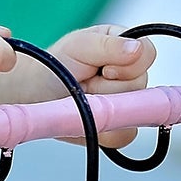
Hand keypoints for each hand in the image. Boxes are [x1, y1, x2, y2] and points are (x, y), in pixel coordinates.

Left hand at [46, 24, 156, 146]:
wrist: (33, 94)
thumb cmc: (55, 64)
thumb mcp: (79, 45)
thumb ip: (110, 45)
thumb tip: (138, 49)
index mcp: (128, 49)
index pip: (148, 55)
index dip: (126, 65)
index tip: (102, 68)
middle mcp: (132, 77)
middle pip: (140, 86)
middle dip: (107, 87)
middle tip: (85, 84)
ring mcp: (127, 104)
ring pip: (132, 113)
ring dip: (102, 107)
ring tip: (83, 99)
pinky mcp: (116, 129)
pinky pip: (123, 135)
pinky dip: (102, 129)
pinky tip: (86, 116)